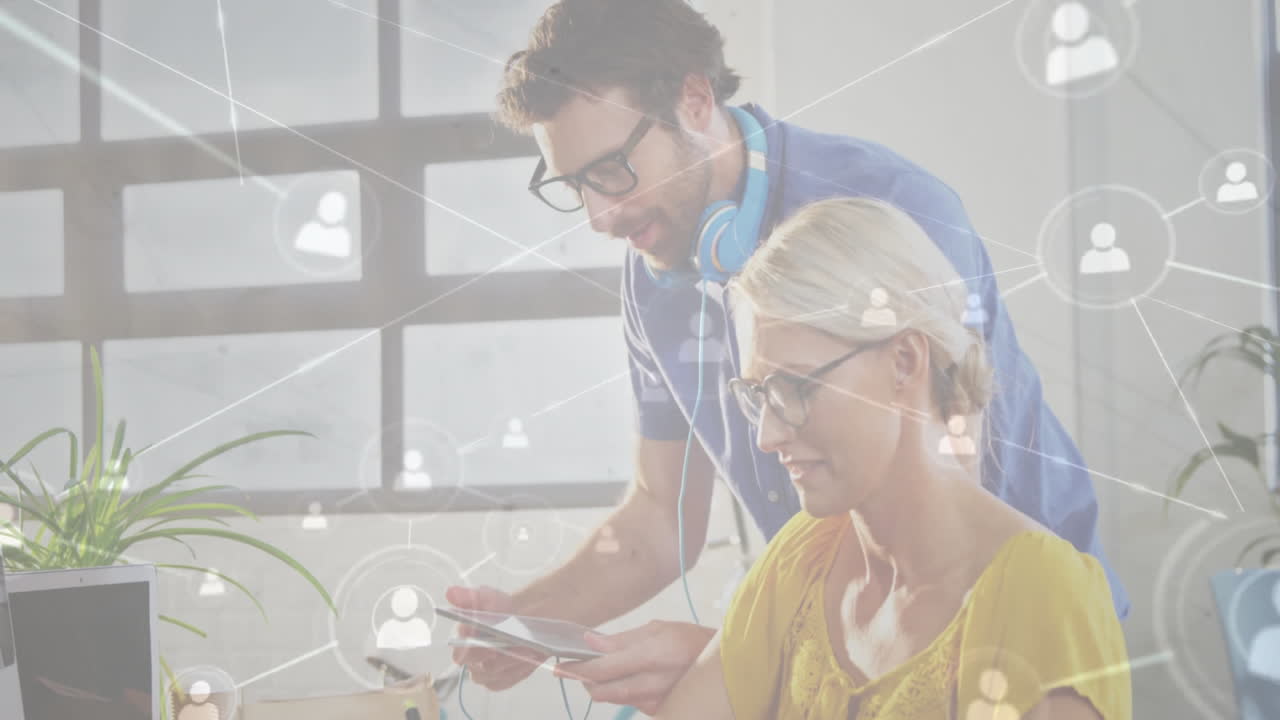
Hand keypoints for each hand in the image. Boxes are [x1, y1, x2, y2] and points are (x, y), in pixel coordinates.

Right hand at [444, 585, 547, 691]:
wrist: (520, 620)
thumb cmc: (499, 610)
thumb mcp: (485, 598)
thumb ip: (467, 597)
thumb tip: (450, 592)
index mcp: (461, 641)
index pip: (461, 654)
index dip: (475, 651)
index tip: (491, 646)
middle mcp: (470, 661)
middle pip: (481, 669)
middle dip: (500, 657)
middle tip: (516, 646)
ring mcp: (484, 673)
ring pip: (496, 675)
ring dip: (513, 662)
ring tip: (529, 649)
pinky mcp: (499, 680)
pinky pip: (507, 680)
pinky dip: (519, 670)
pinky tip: (529, 658)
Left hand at [554, 620, 715, 715]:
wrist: (723, 664)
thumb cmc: (690, 639)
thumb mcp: (657, 629)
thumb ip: (621, 639)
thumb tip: (590, 642)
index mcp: (654, 656)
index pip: (604, 668)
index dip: (579, 668)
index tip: (561, 665)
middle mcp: (655, 683)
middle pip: (604, 691)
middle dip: (583, 681)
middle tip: (571, 670)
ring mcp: (657, 701)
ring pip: (614, 699)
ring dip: (598, 686)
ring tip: (593, 671)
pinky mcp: (659, 710)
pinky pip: (629, 702)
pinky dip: (618, 691)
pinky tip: (619, 678)